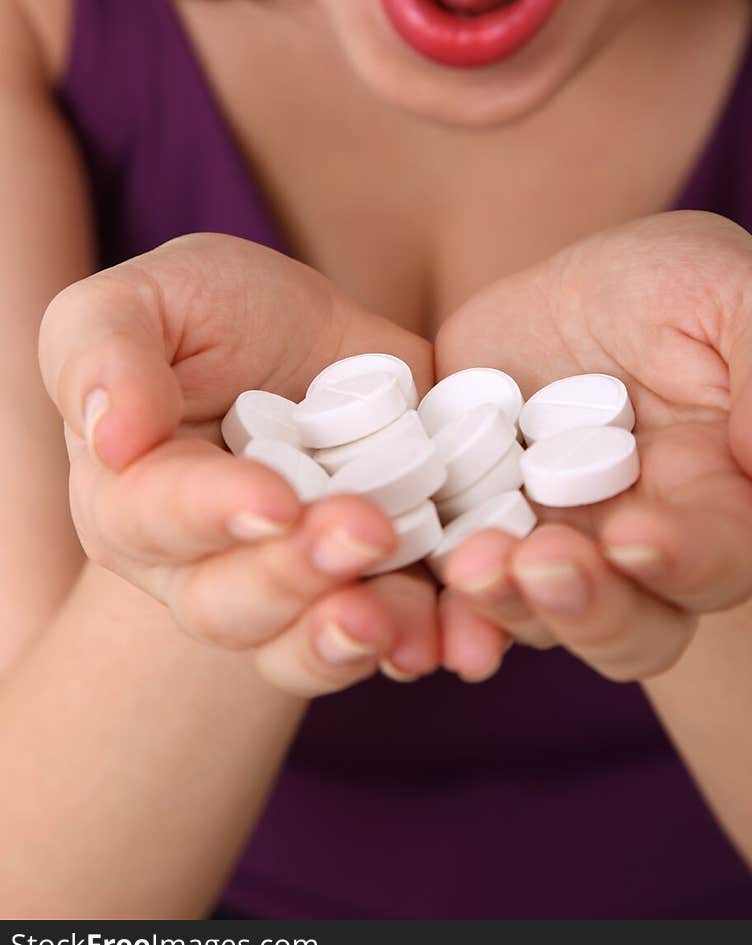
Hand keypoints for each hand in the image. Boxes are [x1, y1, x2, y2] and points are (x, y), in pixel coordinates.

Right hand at [39, 234, 438, 696]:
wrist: (314, 340)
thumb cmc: (208, 314)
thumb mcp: (143, 299)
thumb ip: (102, 352)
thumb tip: (110, 437)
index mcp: (129, 495)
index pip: (156, 518)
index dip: (214, 513)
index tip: (276, 499)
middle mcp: (197, 565)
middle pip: (228, 604)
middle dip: (295, 576)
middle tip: (365, 532)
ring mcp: (285, 589)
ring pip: (297, 645)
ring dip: (350, 637)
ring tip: (401, 623)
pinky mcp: (369, 589)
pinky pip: (385, 643)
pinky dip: (420, 644)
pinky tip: (455, 638)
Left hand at [432, 210, 751, 681]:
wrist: (584, 290)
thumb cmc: (689, 292)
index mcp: (723, 504)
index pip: (717, 559)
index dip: (680, 559)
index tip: (633, 533)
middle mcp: (636, 551)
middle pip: (627, 623)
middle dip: (584, 605)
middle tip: (537, 561)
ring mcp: (547, 546)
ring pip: (533, 618)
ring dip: (500, 606)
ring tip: (468, 564)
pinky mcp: (467, 525)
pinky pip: (446, 587)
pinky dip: (426, 603)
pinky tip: (397, 595)